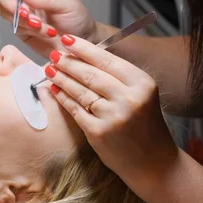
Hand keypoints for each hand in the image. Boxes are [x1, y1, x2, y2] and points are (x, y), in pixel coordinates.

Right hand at [0, 0, 98, 57]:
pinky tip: (44, 32)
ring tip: (42, 25)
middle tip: (29, 14)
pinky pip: (13, 27)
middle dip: (13, 5)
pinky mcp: (20, 27)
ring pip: (4, 11)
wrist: (78, 41)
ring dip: (22, 20)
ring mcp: (20, 11)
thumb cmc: (76, 17)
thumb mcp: (66, 4)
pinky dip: (27, 30)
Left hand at [43, 34, 179, 187]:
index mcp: (143, 83)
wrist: (153, 162)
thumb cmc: (145, 125)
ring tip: (50, 69)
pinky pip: (75, 109)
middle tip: (53, 54)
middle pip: (91, 74)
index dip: (83, 48)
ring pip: (80, 91)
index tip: (66, 40)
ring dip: (62, 78)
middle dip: (68, 62)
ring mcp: (113, 117)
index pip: (107, 60)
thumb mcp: (141, 94)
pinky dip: (63, 98)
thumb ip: (119, 77)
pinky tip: (54, 89)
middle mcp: (129, 98)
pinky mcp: (99, 133)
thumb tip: (83, 56)